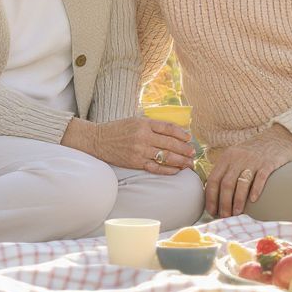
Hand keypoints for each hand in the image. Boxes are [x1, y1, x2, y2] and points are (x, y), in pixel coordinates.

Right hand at [67, 116, 194, 174]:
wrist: (98, 140)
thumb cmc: (117, 129)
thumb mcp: (134, 120)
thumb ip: (151, 125)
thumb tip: (171, 131)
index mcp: (144, 123)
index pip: (168, 127)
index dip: (181, 133)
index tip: (189, 137)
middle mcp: (143, 136)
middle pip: (170, 143)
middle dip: (184, 149)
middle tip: (193, 153)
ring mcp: (140, 150)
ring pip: (165, 156)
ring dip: (180, 160)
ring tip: (189, 163)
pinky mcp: (136, 162)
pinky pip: (156, 167)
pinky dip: (168, 170)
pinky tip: (176, 170)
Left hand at [205, 124, 291, 217]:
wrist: (277, 138)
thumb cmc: (254, 153)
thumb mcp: (235, 157)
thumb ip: (225, 171)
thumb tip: (213, 195)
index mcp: (226, 157)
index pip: (213, 179)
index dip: (211, 197)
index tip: (212, 211)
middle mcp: (238, 157)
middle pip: (226, 183)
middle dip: (224, 203)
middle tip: (225, 216)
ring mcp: (253, 160)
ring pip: (241, 183)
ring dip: (238, 200)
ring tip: (237, 213)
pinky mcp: (268, 163)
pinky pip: (260, 177)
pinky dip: (256, 190)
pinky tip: (253, 201)